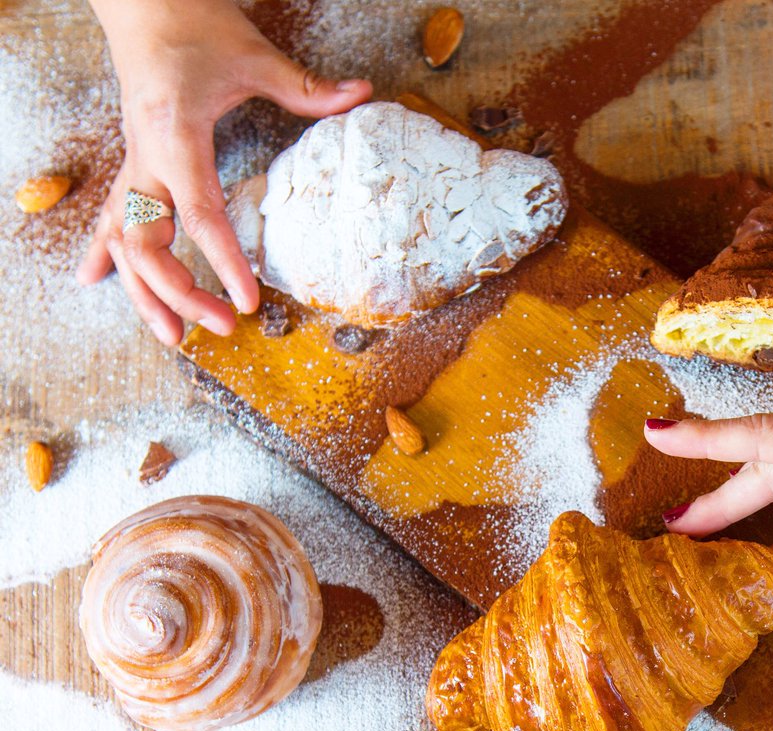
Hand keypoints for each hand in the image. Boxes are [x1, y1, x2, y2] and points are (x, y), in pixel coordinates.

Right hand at [78, 0, 371, 343]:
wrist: (145, 2)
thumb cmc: (196, 26)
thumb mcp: (255, 56)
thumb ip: (306, 87)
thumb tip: (362, 94)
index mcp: (176, 135)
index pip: (199, 213)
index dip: (223, 262)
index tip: (247, 301)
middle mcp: (146, 157)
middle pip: (147, 243)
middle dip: (179, 293)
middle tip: (221, 326)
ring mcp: (134, 164)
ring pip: (123, 241)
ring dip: (142, 293)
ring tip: (172, 337)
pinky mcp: (131, 165)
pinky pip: (110, 216)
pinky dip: (101, 251)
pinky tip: (92, 280)